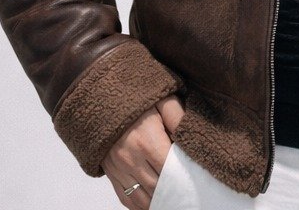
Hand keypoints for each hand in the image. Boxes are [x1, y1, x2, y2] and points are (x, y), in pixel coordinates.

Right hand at [102, 94, 184, 208]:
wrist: (102, 100)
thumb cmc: (136, 101)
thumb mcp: (161, 100)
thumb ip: (177, 117)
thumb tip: (190, 136)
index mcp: (147, 141)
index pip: (170, 169)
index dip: (184, 175)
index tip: (195, 175)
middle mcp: (131, 159)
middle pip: (158, 187)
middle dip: (174, 190)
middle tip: (189, 189)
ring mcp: (119, 170)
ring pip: (142, 198)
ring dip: (159, 200)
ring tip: (174, 198)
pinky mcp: (112, 174)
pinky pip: (127, 199)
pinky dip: (141, 205)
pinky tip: (154, 202)